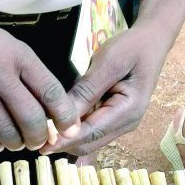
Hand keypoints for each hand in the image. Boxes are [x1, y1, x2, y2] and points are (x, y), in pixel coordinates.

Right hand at [0, 14, 80, 152]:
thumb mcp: (14, 49)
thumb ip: (33, 76)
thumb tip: (52, 112)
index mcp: (20, 58)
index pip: (50, 92)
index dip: (65, 115)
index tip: (70, 128)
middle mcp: (0, 76)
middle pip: (30, 119)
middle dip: (40, 137)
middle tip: (39, 141)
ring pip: (7, 133)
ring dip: (18, 144)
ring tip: (18, 141)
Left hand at [48, 24, 173, 155]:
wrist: (151, 40)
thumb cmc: (132, 47)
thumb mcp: (108, 63)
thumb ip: (87, 91)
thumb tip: (64, 117)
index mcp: (128, 111)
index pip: (91, 133)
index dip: (65, 140)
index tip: (41, 144)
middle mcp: (125, 123)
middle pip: (88, 143)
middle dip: (62, 143)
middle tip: (34, 138)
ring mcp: (119, 123)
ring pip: (87, 139)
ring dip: (65, 137)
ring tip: (40, 131)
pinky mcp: (111, 118)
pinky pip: (88, 129)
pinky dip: (72, 128)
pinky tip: (54, 121)